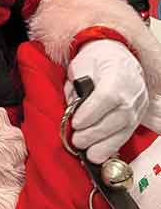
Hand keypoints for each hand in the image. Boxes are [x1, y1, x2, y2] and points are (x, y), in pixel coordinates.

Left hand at [66, 39, 148, 163]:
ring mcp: (138, 105)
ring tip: (89, 153)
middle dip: (94, 133)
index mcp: (116, 75)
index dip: (91, 113)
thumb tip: (70, 108)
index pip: (107, 97)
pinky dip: (113, 145)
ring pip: (124, 130)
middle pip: (116, 118)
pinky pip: (127, 133)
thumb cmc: (96, 59)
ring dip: (105, 145)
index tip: (75, 123)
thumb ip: (75, 87)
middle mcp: (132, 92)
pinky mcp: (138, 115)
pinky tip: (101, 153)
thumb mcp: (80, 66)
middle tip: (77, 140)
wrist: (117, 55)